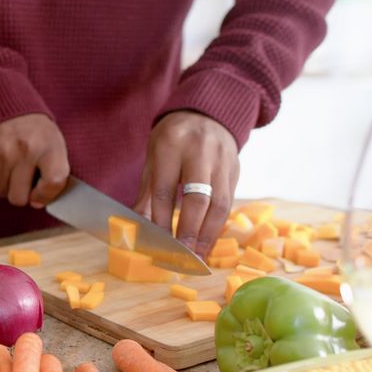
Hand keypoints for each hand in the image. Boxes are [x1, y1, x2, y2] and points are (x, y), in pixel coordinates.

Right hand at [0, 114, 69, 207]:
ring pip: (1, 194)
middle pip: (19, 197)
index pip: (53, 184)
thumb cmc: (33, 130)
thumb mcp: (54, 143)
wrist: (3, 100)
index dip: (45, 196)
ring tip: (8, 168)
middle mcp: (25, 149)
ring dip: (5, 186)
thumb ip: (54, 173)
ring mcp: (1, 152)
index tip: (38, 195)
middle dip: (20, 193)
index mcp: (49, 146)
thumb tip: (37, 203)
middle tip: (20, 178)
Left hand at [133, 111, 238, 258]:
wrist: (207, 114)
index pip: (165, 189)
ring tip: (197, 257)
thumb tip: (136, 227)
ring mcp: (222, 160)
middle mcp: (200, 151)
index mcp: (171, 145)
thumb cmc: (172, 140)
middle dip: (189, 231)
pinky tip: (208, 242)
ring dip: (208, 234)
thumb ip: (147, 193)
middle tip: (181, 257)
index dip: (162, 220)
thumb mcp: (152, 158)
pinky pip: (229, 202)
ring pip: (219, 203)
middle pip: (197, 198)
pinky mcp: (236, 169)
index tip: (157, 244)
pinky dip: (217, 226)